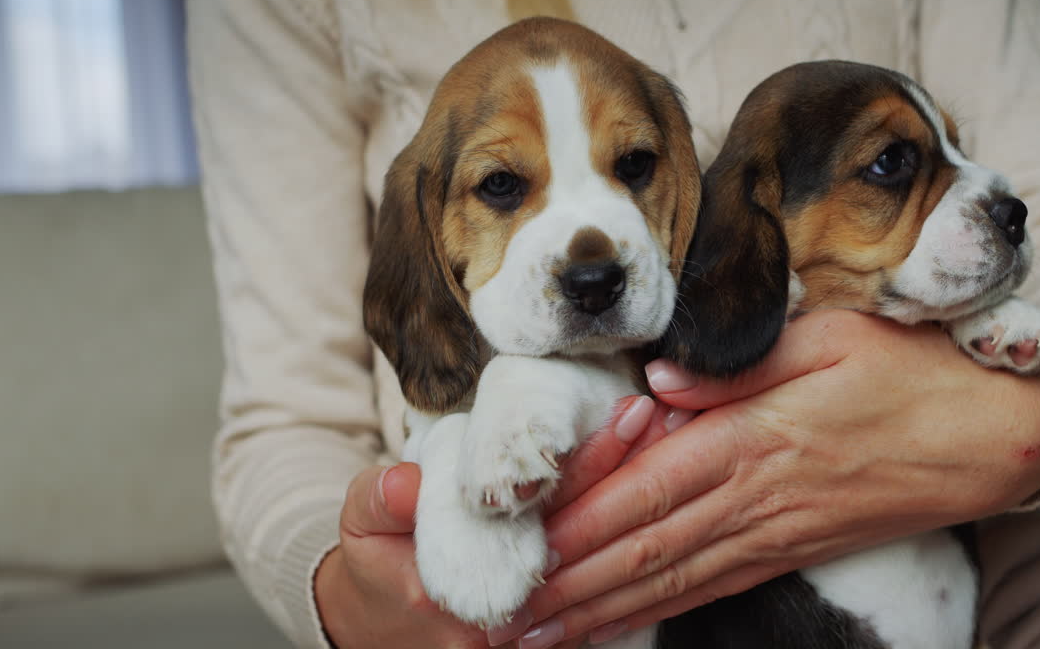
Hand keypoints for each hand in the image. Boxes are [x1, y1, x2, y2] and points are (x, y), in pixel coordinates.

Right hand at [315, 396, 675, 647]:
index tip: (628, 416)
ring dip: (640, 495)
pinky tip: (659, 476)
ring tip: (675, 430)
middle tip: (672, 412)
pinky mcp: (552, 624)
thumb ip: (381, 502)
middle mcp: (515, 615)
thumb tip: (401, 485)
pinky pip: (601, 569)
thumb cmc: (378, 561)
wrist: (382, 624)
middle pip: (590, 536)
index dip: (589, 465)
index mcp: (470, 587)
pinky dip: (629, 522)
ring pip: (603, 555)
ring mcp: (537, 627)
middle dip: (634, 472)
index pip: (545, 517)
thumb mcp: (363, 524)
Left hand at [514, 310, 1039, 647]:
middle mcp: (757, 495)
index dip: (583, 525)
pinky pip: (715, 586)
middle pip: (647, 549)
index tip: (525, 550)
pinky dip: (660, 610)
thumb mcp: (832, 336)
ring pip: (673, 579)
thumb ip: (741, 363)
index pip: (648, 489)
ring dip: (602, 610)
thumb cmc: (913, 371)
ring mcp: (777, 531)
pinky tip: (620, 624)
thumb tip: (659, 383)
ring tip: (541, 636)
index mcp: (756, 436)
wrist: (997, 435)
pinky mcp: (795, 548)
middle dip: (570, 585)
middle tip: (506, 618)